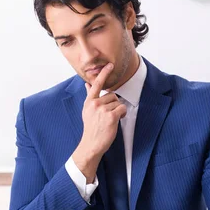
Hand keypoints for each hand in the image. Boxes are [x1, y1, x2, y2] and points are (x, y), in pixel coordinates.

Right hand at [72, 63, 126, 181]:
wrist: (91, 143)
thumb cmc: (91, 128)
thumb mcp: (87, 110)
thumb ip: (89, 96)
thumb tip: (87, 84)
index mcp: (89, 101)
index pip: (97, 84)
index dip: (104, 74)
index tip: (109, 65)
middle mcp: (95, 103)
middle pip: (112, 96)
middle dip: (114, 104)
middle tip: (108, 115)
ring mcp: (103, 109)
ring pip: (118, 103)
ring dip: (118, 110)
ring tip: (110, 120)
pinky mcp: (111, 116)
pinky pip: (122, 109)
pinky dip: (122, 115)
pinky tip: (116, 121)